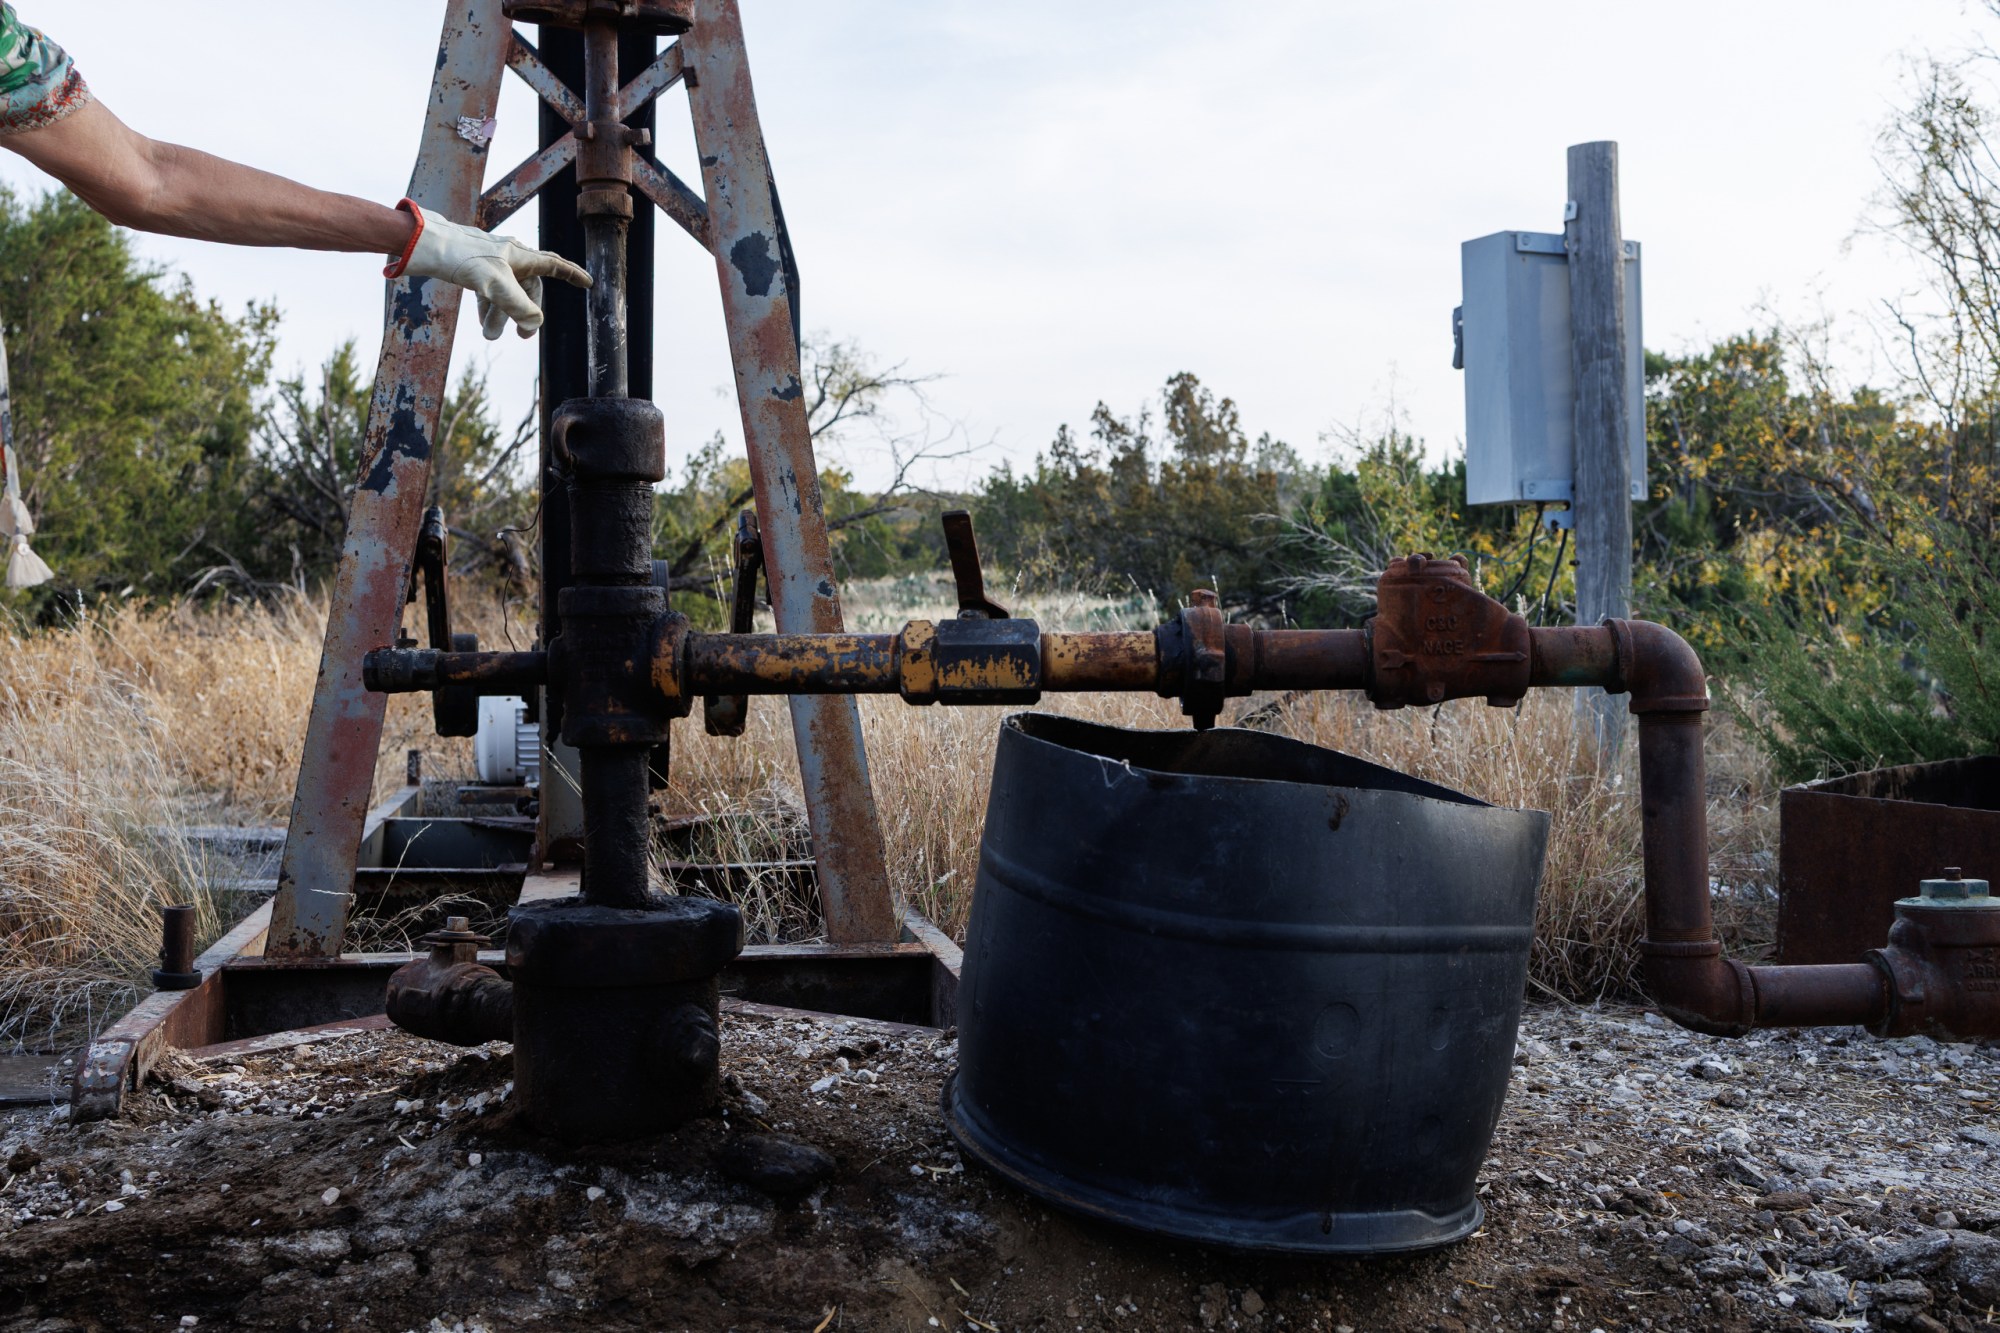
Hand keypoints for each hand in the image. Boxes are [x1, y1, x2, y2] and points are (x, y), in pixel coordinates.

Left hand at [392, 202, 591, 339]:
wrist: (423, 244)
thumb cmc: (460, 259)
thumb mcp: (493, 286)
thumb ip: (518, 306)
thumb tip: (535, 322)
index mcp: (520, 256)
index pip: (555, 265)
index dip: (572, 275)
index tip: (588, 283)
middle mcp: (508, 256)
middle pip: (529, 287)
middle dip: (527, 313)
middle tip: (523, 336)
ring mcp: (490, 260)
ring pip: (506, 292)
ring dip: (502, 315)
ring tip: (491, 336)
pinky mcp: (473, 265)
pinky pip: (490, 290)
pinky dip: (489, 307)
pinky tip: (482, 322)